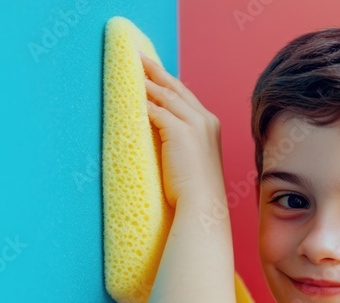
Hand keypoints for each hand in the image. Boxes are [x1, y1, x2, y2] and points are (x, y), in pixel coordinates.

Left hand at [140, 52, 225, 208]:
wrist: (202, 207)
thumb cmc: (195, 193)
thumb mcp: (191, 162)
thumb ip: (181, 145)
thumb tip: (160, 138)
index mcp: (210, 126)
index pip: (186, 98)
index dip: (169, 84)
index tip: (154, 73)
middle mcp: (206, 120)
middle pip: (177, 88)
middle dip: (157, 71)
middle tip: (139, 57)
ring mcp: (195, 124)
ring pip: (166, 95)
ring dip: (146, 80)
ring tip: (130, 69)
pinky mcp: (181, 131)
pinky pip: (156, 109)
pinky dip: (142, 101)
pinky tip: (129, 96)